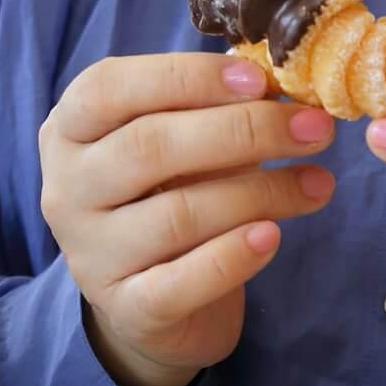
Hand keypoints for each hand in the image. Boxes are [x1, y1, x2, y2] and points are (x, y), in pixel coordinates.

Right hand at [38, 52, 336, 385]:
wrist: (148, 303)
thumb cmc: (166, 199)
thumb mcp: (173, 144)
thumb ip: (209, 111)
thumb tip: (281, 80)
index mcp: (68, 133)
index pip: (109, 88)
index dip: (186, 77)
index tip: (261, 80)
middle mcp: (66, 190)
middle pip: (148, 146)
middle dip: (243, 131)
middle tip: (314, 129)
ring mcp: (90, 252)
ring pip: (176, 214)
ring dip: (261, 193)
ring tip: (319, 183)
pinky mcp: (126, 308)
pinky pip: (182, 282)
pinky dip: (234, 257)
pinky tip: (273, 236)